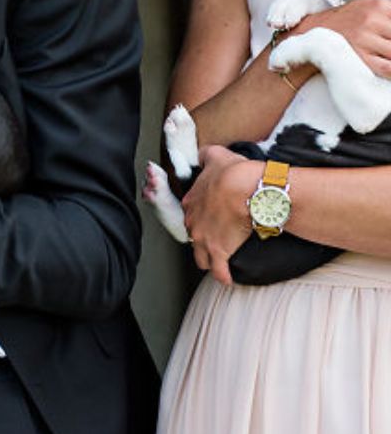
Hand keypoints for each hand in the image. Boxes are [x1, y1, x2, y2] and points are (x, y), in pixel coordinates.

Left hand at [180, 142, 262, 284]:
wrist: (243, 188)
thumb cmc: (231, 172)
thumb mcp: (215, 155)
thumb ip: (207, 155)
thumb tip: (204, 155)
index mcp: (191, 203)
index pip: (191, 215)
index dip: (201, 219)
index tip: (211, 221)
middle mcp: (193, 223)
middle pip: (194, 237)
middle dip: (203, 240)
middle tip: (217, 241)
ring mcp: (204, 240)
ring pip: (201, 257)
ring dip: (210, 259)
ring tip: (219, 261)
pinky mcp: (220, 252)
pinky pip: (219, 272)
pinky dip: (223, 276)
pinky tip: (227, 278)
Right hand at [292, 0, 390, 77]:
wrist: (313, 32)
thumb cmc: (348, 22)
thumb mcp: (370, 7)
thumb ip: (389, 14)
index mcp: (379, 5)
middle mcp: (371, 19)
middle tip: (390, 45)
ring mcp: (364, 38)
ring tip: (387, 52)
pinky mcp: (358, 56)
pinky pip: (388, 67)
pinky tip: (390, 68)